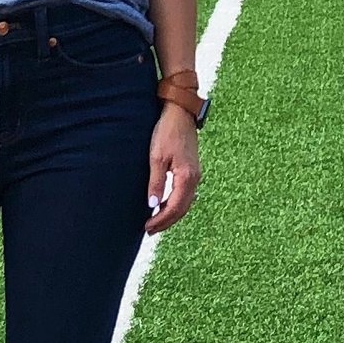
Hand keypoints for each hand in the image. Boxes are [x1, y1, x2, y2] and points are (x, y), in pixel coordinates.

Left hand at [144, 106, 199, 234]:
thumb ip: (156, 182)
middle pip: (182, 209)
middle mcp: (195, 178)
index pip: (175, 208)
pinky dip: (175, 203)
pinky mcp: (192, 170)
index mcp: (187, 177)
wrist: (179, 113)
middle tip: (150, 229)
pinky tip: (164, 204)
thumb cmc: (167, 132)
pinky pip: (186, 194)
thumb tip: (152, 205)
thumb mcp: (157, 157)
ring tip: (155, 220)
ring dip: (171, 214)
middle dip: (166, 221)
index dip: (162, 220)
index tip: (148, 227)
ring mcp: (195, 174)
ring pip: (185, 202)